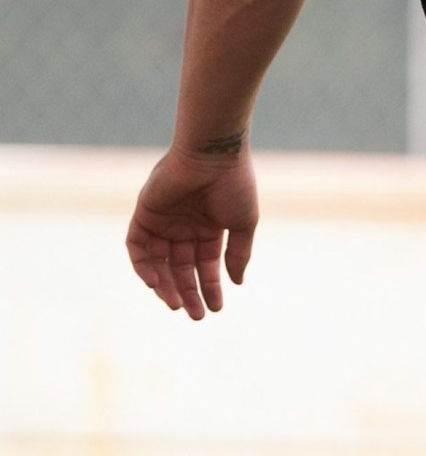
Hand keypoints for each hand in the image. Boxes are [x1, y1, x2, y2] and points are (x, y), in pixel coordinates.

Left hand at [126, 148, 258, 319]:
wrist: (213, 154)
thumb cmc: (234, 185)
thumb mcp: (243, 224)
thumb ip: (238, 253)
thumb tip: (236, 283)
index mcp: (208, 228)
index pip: (205, 265)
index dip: (210, 287)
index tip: (216, 308)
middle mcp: (184, 228)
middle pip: (181, 269)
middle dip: (188, 292)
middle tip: (196, 314)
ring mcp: (163, 222)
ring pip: (159, 263)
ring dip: (166, 286)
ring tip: (178, 304)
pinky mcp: (144, 215)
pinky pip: (137, 248)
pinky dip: (144, 267)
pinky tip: (157, 283)